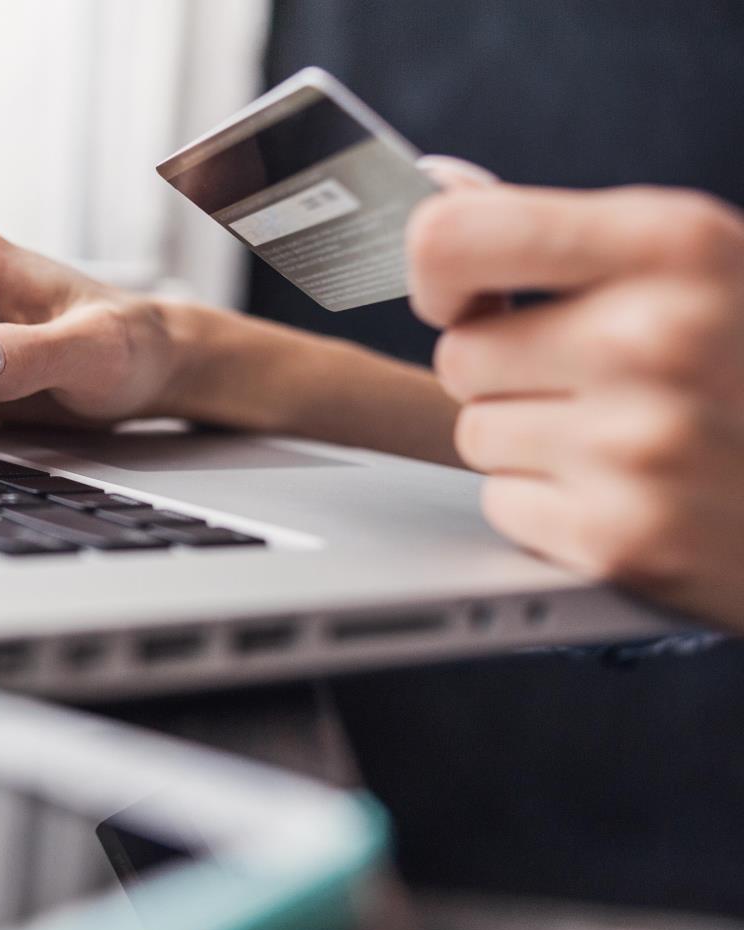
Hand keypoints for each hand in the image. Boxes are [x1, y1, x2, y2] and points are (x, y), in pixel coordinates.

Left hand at [408, 183, 743, 630]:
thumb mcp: (698, 261)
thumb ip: (561, 229)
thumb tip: (437, 185)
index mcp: (672, 244)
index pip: (452, 239)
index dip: (437, 271)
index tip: (461, 292)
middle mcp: (653, 338)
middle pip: (460, 355)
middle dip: (511, 370)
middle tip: (601, 379)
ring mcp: (638, 445)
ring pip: (477, 434)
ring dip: (531, 442)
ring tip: (630, 436)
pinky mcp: (622, 538)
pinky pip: (503, 504)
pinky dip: (550, 508)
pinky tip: (631, 492)